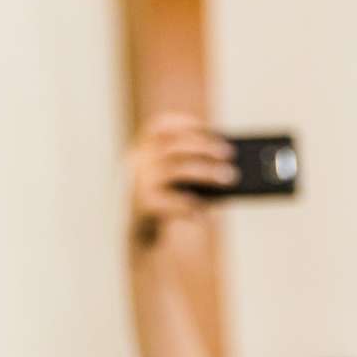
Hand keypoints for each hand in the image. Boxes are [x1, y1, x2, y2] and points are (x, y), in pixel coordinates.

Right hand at [128, 115, 234, 244]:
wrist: (127, 232)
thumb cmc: (158, 201)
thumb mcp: (167, 181)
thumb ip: (187, 169)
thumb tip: (224, 167)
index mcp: (140, 150)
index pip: (159, 127)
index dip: (184, 124)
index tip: (210, 128)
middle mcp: (137, 163)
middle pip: (173, 146)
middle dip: (204, 147)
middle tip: (229, 153)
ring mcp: (139, 183)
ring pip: (176, 170)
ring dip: (206, 172)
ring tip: (229, 177)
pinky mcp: (144, 206)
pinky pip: (172, 203)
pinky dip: (191, 206)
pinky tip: (204, 215)